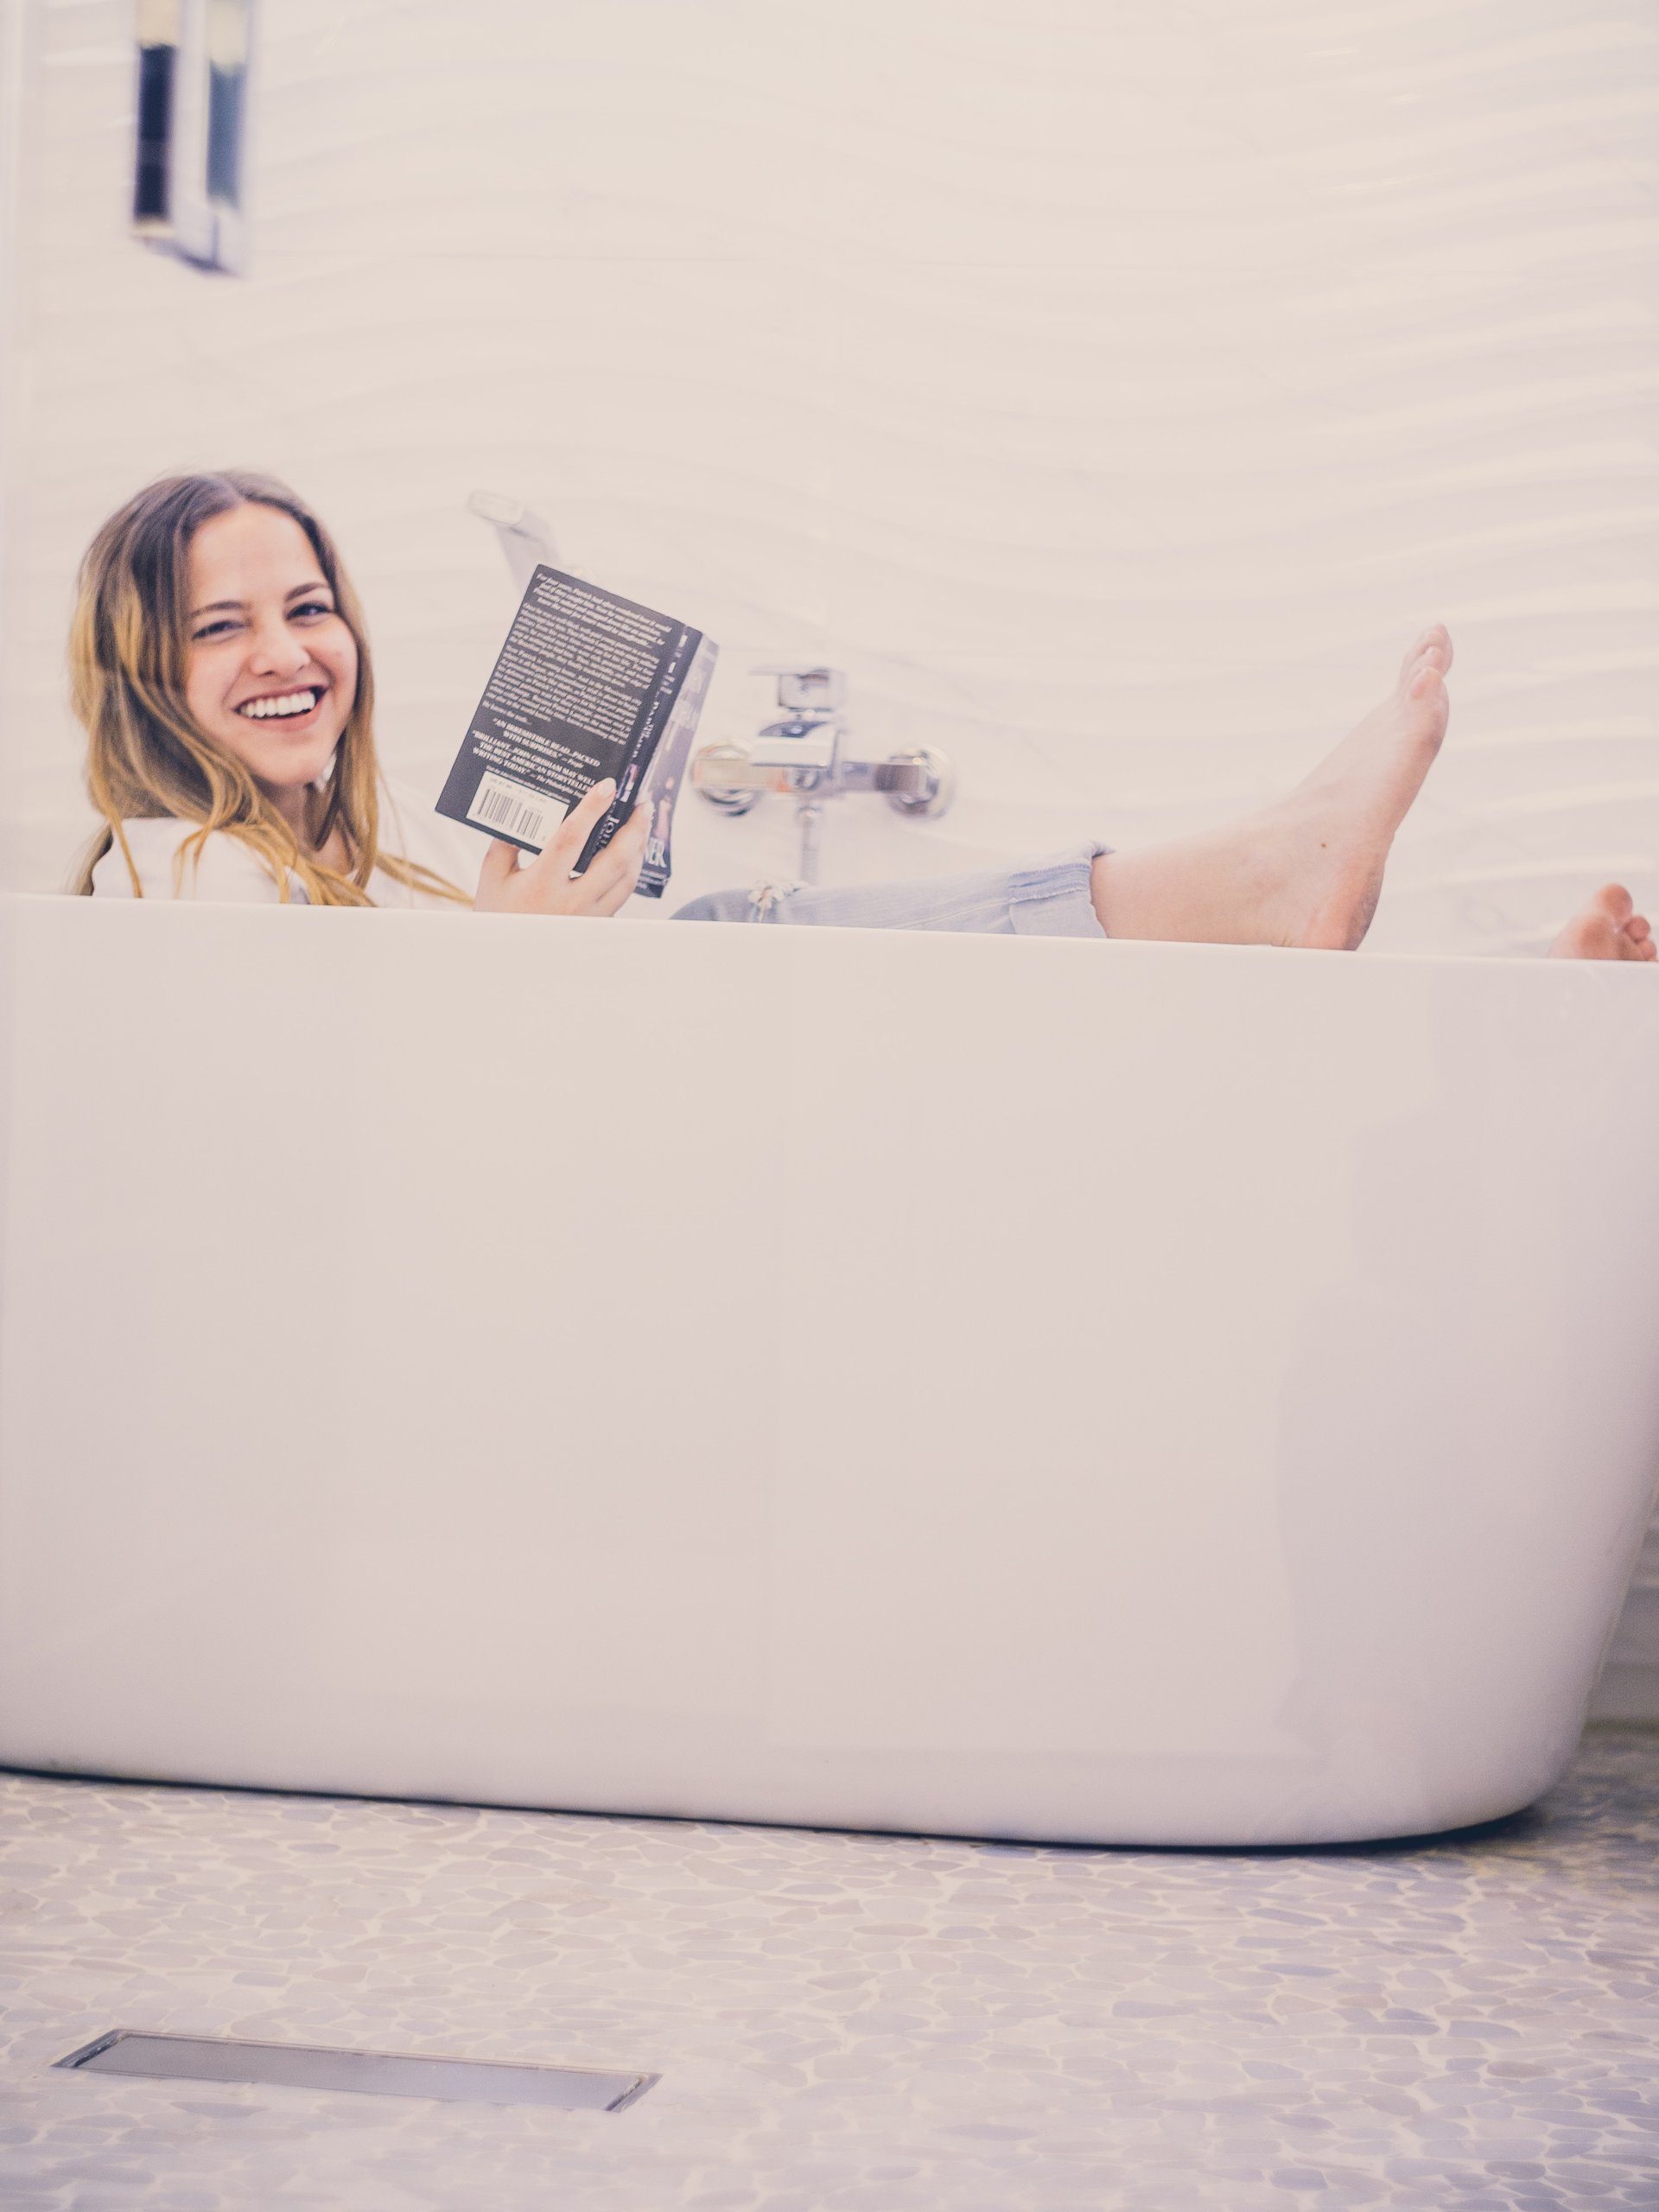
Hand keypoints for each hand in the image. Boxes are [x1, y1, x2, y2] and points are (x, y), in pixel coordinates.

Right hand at [472, 779, 647, 917]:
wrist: (508, 959)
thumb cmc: (499, 915)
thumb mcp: (493, 877)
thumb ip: (506, 842)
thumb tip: (522, 808)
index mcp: (541, 884)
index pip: (571, 839)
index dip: (591, 809)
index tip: (607, 786)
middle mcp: (570, 901)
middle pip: (614, 860)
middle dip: (633, 828)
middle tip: (641, 804)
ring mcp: (589, 916)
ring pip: (626, 878)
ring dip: (638, 848)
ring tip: (641, 824)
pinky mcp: (598, 923)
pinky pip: (623, 894)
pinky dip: (631, 870)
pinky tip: (631, 854)